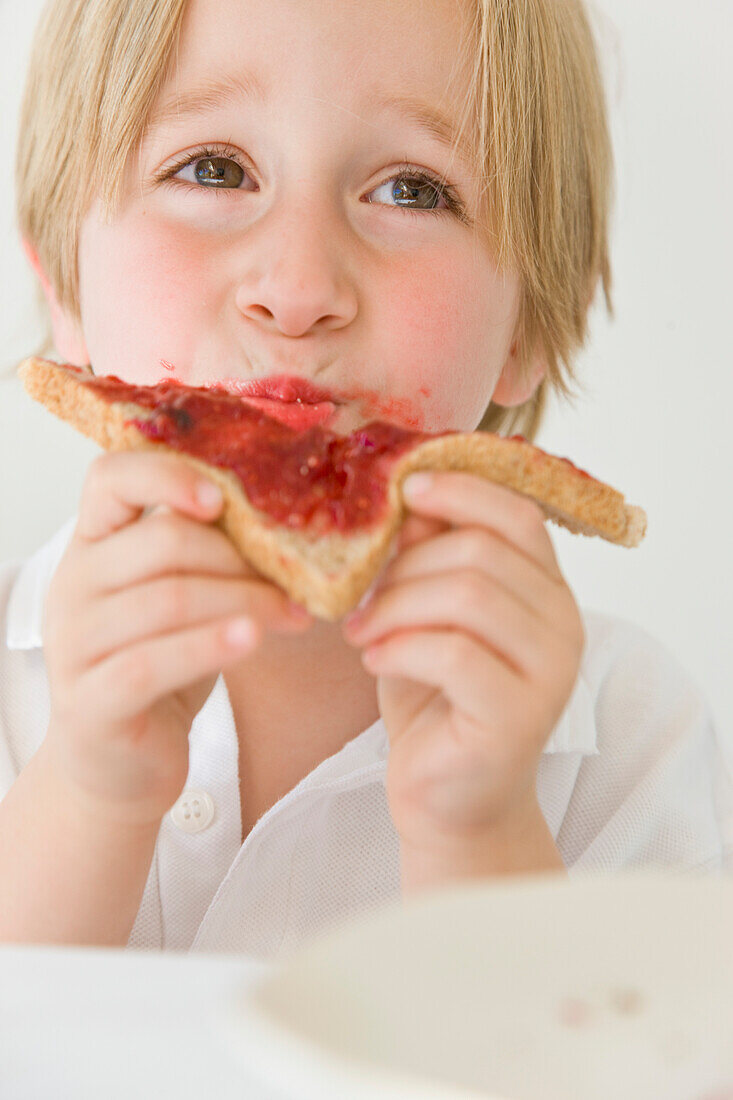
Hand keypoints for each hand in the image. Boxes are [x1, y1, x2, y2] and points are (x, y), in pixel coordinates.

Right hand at [40, 450, 311, 828]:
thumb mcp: (181, 602)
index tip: (225, 500)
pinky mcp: (91, 701)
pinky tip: (253, 640)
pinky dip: (210, 646)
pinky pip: (154, 661)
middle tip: (296, 581)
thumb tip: (285, 522)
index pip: (110, 478)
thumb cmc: (160, 668)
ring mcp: (74, 644)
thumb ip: (206, 557)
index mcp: (92, 546)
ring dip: (245, 601)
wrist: (120, 765)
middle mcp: (73, 586)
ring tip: (294, 615)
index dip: (170, 475)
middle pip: (162, 543)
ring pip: (168, 600)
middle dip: (241, 558)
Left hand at [342, 471, 582, 878]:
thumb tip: (407, 498)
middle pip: (483, 551)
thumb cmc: (435, 701)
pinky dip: (401, 647)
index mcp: (547, 591)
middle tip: (362, 597)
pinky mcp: (520, 717)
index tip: (402, 489)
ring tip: (362, 631)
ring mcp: (550, 673)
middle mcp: (565, 625)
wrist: (446, 799)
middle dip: (405, 565)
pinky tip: (374, 660)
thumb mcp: (424, 617)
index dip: (460, 491)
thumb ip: (427, 560)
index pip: (519, 514)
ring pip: (469, 595)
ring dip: (396, 604)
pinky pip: (455, 653)